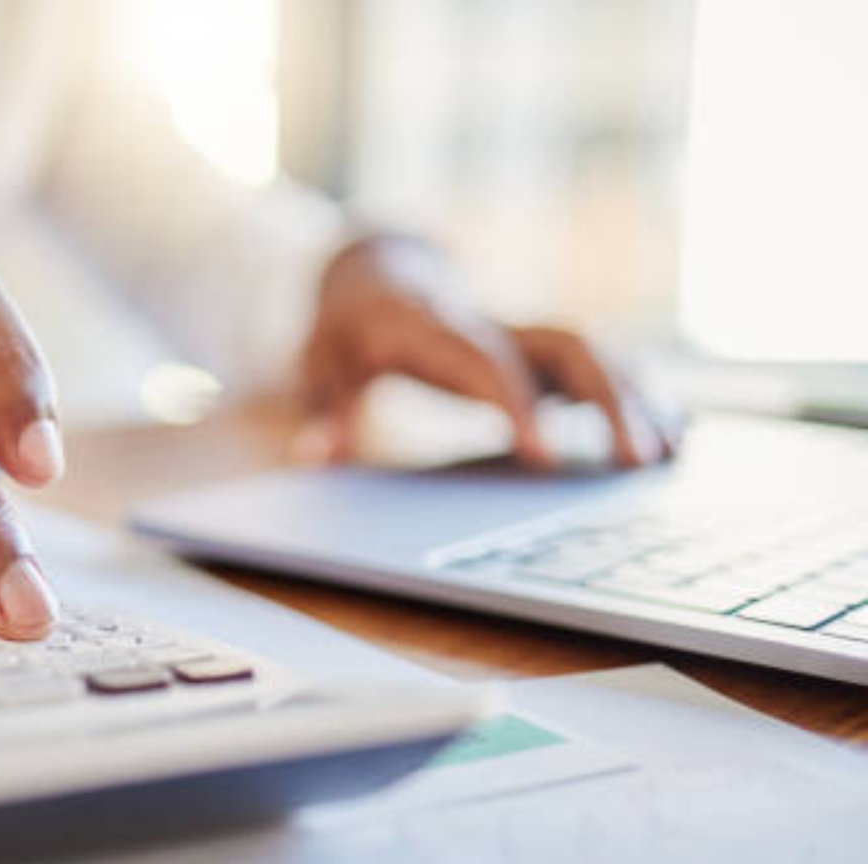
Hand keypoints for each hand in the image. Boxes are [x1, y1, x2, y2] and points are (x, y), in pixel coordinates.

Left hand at [296, 236, 677, 467]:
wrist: (374, 274)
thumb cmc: (345, 329)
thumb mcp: (319, 363)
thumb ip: (324, 407)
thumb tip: (314, 455)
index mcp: (435, 327)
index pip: (487, 362)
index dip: (519, 405)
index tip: (546, 459)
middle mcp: (491, 322)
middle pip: (564, 345)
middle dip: (607, 399)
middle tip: (638, 463)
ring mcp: (521, 331)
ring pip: (594, 352)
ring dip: (637, 398)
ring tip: (672, 456)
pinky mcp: (537, 347)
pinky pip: (599, 362)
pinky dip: (640, 393)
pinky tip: (677, 434)